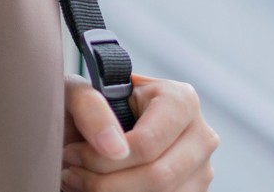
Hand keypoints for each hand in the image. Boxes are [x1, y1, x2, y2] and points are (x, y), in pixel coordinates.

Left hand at [61, 73, 217, 190]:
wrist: (99, 125)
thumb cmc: (90, 105)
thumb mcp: (79, 92)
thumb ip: (90, 108)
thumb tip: (114, 149)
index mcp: (180, 100)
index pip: (147, 144)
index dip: (104, 158)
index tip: (73, 154)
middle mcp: (200, 135)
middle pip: (159, 177)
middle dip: (106, 182)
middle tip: (72, 173)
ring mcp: (202, 169)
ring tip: (80, 181)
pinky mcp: (194, 191)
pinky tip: (99, 190)